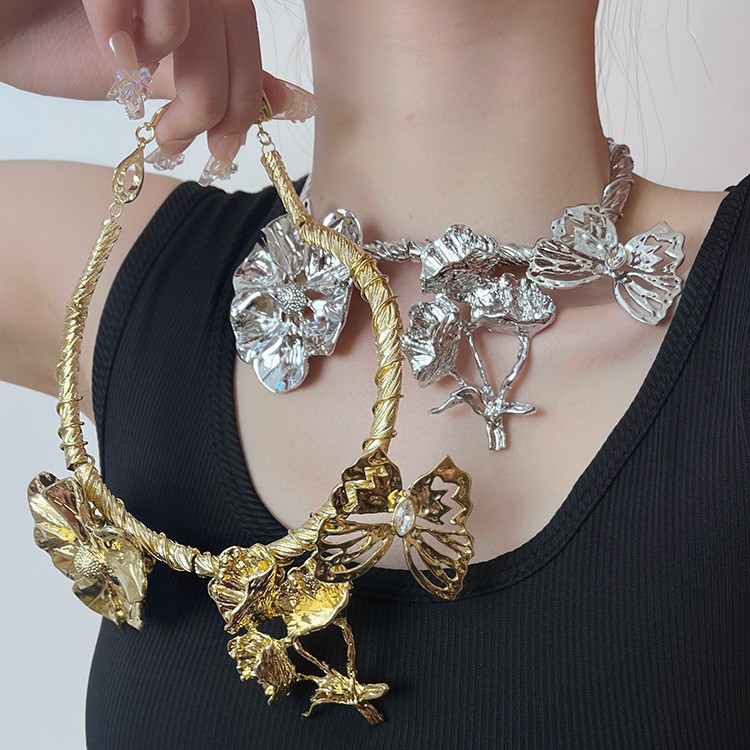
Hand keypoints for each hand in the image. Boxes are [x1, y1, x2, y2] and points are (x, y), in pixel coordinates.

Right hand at [0, 0, 313, 179]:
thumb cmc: (54, 41)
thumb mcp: (150, 71)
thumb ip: (210, 79)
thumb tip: (284, 100)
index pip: (244, 35)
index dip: (245, 99)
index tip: (224, 151)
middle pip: (230, 25)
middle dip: (215, 101)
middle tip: (178, 142)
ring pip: (196, 10)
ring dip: (177, 72)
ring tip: (135, 96)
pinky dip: (126, 35)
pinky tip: (111, 57)